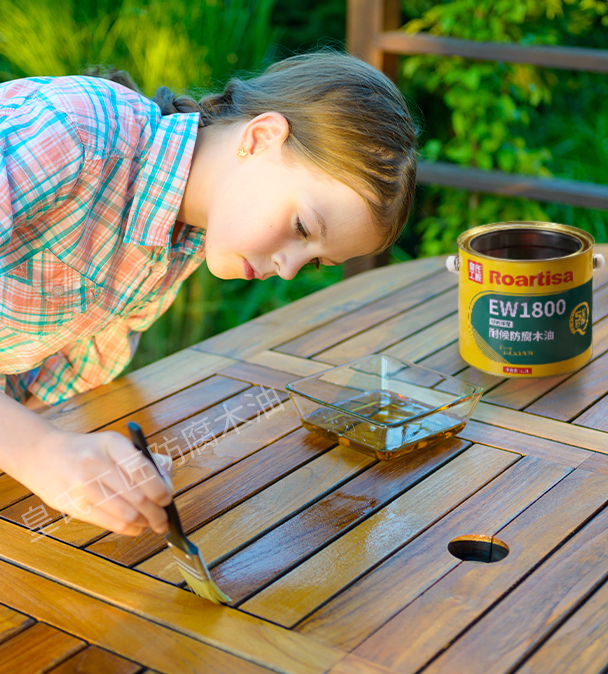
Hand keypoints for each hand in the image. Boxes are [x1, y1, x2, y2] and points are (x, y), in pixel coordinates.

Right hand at [19, 427, 173, 535]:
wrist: (42, 455)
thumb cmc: (88, 451)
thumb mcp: (113, 444)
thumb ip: (143, 461)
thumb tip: (167, 485)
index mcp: (111, 443)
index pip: (142, 469)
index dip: (159, 489)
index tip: (168, 499)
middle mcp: (95, 463)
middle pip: (137, 496)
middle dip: (157, 512)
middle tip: (164, 519)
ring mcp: (82, 486)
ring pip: (125, 514)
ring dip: (144, 523)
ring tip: (151, 523)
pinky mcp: (73, 506)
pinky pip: (109, 524)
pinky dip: (129, 528)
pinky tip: (136, 526)